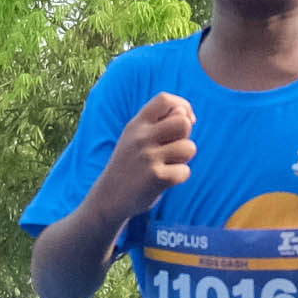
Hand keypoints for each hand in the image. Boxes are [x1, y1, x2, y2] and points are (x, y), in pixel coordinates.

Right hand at [97, 93, 196, 224]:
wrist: (108, 197)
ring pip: (189, 148)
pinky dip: (179, 176)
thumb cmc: (130, 164)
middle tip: (173, 148)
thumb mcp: (135, 138)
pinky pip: (185, 171)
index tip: (184, 121)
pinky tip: (163, 180)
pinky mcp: (157, 178)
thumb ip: (158, 124)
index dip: (182, 107)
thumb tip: (188, 116)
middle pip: (183, 122)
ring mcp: (148, 157)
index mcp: (136, 124)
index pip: (164, 100)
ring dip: (184, 158)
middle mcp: (141, 137)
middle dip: (185, 136)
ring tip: (167, 164)